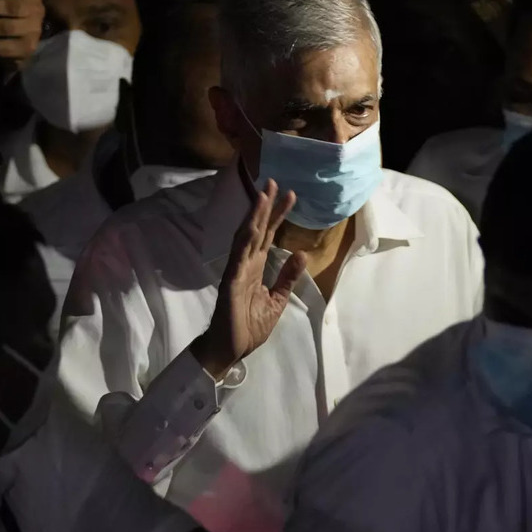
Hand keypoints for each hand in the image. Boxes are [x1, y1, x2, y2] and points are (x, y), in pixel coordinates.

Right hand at [195, 180, 307, 379]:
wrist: (231, 348)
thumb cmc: (249, 326)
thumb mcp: (277, 300)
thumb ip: (287, 278)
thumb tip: (300, 254)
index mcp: (257, 267)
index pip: (268, 235)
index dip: (278, 215)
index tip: (291, 196)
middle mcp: (246, 263)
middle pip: (257, 229)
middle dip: (266, 207)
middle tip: (274, 182)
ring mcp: (236, 271)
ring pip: (245, 237)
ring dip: (254, 216)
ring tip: (262, 195)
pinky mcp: (230, 282)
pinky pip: (236, 259)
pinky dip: (242, 242)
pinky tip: (249, 227)